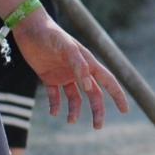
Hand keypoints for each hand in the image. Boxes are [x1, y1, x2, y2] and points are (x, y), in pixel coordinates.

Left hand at [11, 13, 128, 128]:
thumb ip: (79, 66)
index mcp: (88, 63)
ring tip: (70, 121)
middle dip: (98, 111)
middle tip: (97, 127)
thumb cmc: (51, 35)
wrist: (29, 27)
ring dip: (74, 111)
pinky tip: (53, 113)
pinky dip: (55, 105)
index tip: (125, 110)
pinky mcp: (49, 77)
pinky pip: (55, 95)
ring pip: (75, 98)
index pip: (108, 82)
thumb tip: (89, 87)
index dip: (117, 96)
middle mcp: (79, 71)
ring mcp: (64, 75)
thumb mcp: (66, 48)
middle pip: (94, 95)